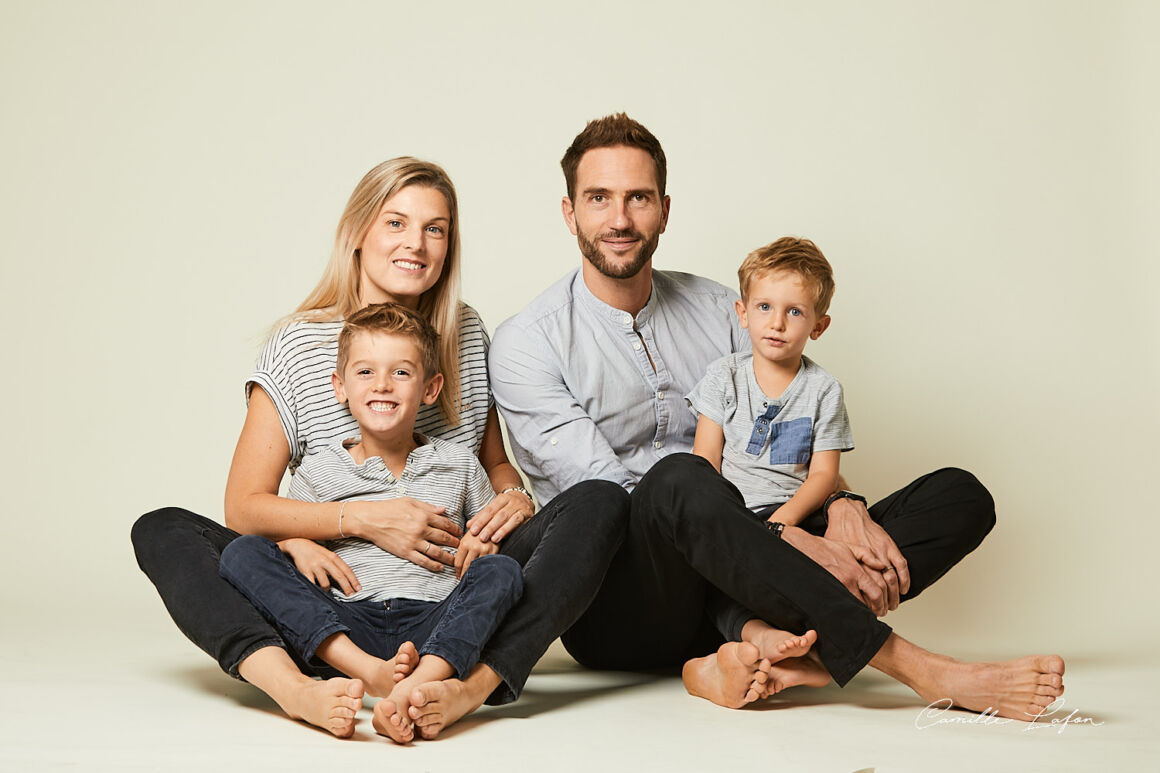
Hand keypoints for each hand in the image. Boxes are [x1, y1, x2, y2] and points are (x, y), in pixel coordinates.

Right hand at [277, 538, 359, 595]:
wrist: (298, 545)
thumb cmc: (316, 552)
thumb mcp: (328, 555)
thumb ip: (336, 565)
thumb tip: (346, 579)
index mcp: (333, 557)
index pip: (346, 570)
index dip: (353, 580)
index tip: (358, 588)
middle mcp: (325, 561)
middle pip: (339, 576)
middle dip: (346, 587)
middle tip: (351, 595)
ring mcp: (315, 566)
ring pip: (325, 583)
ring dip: (327, 590)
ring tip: (327, 591)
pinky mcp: (305, 571)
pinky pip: (313, 584)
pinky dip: (316, 589)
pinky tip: (317, 590)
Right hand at [347, 498, 461, 572]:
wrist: (370, 520)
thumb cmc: (389, 508)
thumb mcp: (410, 502)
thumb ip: (428, 507)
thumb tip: (444, 509)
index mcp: (423, 515)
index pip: (445, 523)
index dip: (454, 529)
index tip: (459, 532)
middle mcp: (420, 529)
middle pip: (443, 538)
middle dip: (454, 543)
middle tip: (461, 546)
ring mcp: (413, 542)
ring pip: (436, 552)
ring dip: (448, 556)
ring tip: (454, 559)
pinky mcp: (405, 552)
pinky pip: (423, 561)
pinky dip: (433, 565)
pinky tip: (440, 567)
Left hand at [454, 532, 499, 578]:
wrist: (495, 524)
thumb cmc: (480, 530)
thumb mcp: (468, 535)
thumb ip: (461, 545)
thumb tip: (452, 556)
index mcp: (464, 543)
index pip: (457, 562)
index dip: (457, 571)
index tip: (457, 575)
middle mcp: (473, 547)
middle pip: (465, 566)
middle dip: (463, 575)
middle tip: (462, 580)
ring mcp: (484, 550)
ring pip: (476, 567)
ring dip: (473, 574)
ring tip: (471, 579)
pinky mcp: (493, 552)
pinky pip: (486, 564)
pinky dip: (482, 570)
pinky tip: (481, 573)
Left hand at [466, 489, 533, 543]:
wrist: (526, 500)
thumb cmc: (507, 508)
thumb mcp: (496, 509)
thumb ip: (483, 517)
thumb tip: (469, 526)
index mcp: (501, 498)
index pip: (489, 510)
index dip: (480, 520)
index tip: (472, 529)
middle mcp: (511, 501)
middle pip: (498, 514)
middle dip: (489, 526)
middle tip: (481, 537)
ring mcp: (520, 507)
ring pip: (509, 518)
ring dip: (500, 530)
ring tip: (492, 539)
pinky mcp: (528, 515)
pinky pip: (518, 522)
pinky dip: (509, 530)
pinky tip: (503, 537)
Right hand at [782, 527, 890, 615]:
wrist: (805, 549)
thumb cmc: (826, 548)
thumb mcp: (851, 547)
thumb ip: (868, 556)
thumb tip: (882, 566)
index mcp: (856, 571)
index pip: (876, 593)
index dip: (882, 603)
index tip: (883, 607)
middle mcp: (848, 581)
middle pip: (869, 604)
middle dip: (875, 611)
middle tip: (877, 614)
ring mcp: (837, 588)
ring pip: (856, 607)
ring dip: (862, 612)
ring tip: (865, 614)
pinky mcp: (828, 592)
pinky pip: (842, 605)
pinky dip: (848, 610)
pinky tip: (850, 611)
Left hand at [823, 497, 909, 610]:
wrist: (846, 513)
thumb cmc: (836, 534)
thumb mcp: (831, 557)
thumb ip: (837, 572)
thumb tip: (833, 590)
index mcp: (852, 567)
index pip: (864, 593)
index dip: (868, 606)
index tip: (869, 613)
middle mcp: (867, 562)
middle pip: (878, 590)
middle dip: (881, 605)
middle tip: (882, 612)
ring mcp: (880, 553)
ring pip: (891, 580)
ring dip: (894, 596)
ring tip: (893, 605)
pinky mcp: (888, 545)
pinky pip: (901, 565)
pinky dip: (905, 579)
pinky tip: (905, 590)